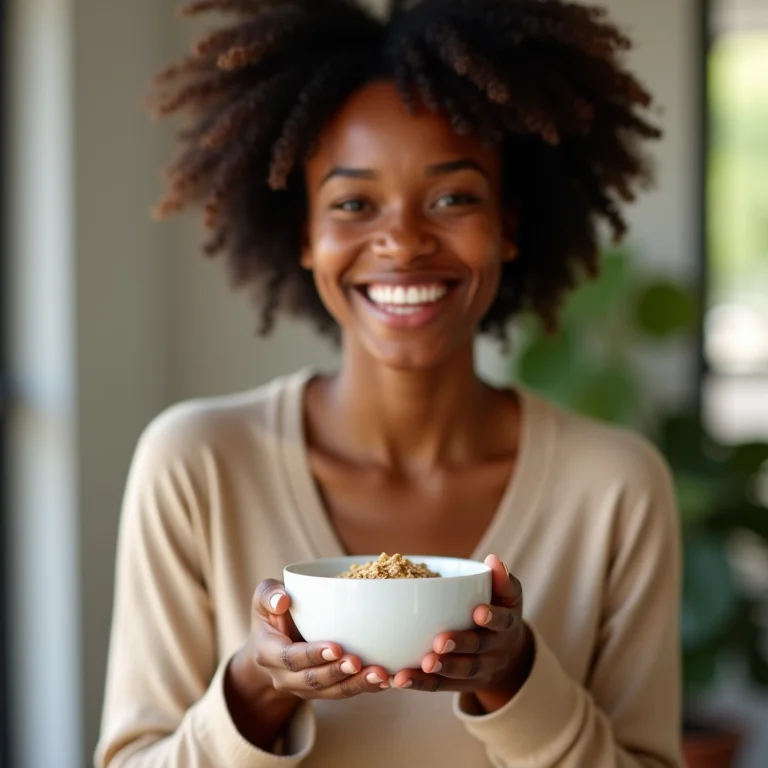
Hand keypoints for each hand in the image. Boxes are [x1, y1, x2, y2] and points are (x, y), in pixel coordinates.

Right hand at [225, 578, 388, 749]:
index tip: (335, 647)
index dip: (312, 655)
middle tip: (358, 662)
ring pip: (331, 692)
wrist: (272, 643)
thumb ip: (269, 595)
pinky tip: (386, 681)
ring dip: (356, 685)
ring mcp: (304, 688)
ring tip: (380, 675)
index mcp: (269, 653)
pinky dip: (366, 688)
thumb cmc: (272, 614)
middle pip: (312, 680)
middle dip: (336, 673)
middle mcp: (285, 677)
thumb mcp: (263, 599)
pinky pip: (344, 692)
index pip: (290, 658)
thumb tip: (282, 600)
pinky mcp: (323, 691)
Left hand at [391, 555, 533, 711]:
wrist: (508, 655)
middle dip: (460, 645)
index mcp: (507, 625)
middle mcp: (496, 650)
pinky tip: (401, 679)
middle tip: (439, 642)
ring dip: (441, 669)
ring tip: (422, 664)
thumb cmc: (500, 612)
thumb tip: (493, 560)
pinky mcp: (461, 684)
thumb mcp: (507, 596)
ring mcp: (481, 670)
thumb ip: (501, 580)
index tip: (479, 611)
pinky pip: (442, 686)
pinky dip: (421, 684)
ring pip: (461, 671)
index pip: (504, 621)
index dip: (494, 618)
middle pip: (480, 649)